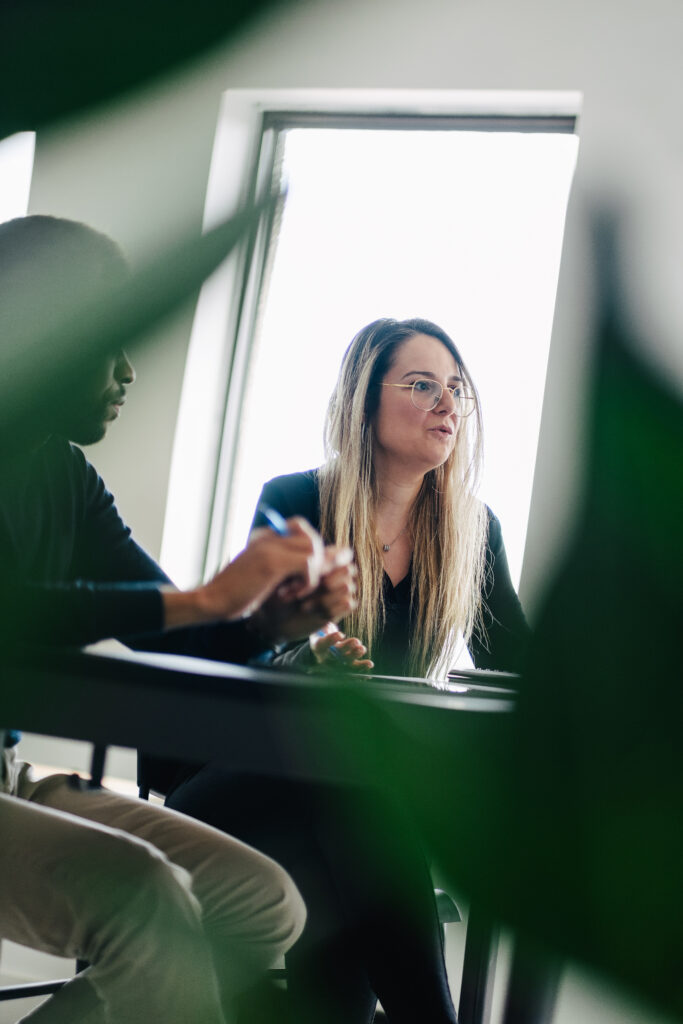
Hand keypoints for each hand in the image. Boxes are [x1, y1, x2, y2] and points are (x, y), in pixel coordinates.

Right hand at [162, 517, 324, 628]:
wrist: (212, 601)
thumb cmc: (235, 593)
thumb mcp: (260, 573)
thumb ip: (281, 564)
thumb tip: (314, 565)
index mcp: (265, 536)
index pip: (300, 528)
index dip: (308, 551)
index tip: (299, 575)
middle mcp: (269, 537)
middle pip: (311, 537)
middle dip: (315, 564)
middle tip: (300, 584)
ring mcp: (270, 547)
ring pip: (313, 548)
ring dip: (311, 575)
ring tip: (292, 591)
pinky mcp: (272, 563)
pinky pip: (308, 564)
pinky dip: (305, 584)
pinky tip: (285, 596)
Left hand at [253, 547, 357, 644]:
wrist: (273, 618)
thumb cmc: (276, 591)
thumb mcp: (285, 574)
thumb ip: (303, 562)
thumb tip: (313, 555)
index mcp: (326, 560)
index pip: (344, 554)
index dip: (333, 560)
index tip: (316, 568)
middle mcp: (336, 575)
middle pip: (348, 569)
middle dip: (326, 579)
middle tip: (304, 587)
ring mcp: (339, 592)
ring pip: (346, 586)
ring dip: (323, 595)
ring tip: (302, 601)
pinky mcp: (339, 609)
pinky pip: (347, 603)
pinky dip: (327, 607)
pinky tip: (309, 610)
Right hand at [310, 623, 373, 672]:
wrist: (324, 647)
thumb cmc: (324, 633)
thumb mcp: (322, 625)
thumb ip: (329, 620)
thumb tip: (339, 614)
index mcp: (318, 646)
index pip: (322, 644)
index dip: (331, 640)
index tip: (341, 634)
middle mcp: (326, 657)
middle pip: (336, 655)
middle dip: (347, 648)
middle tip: (356, 641)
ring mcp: (336, 664)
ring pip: (346, 662)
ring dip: (355, 656)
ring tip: (362, 648)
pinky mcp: (346, 666)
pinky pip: (354, 668)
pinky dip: (362, 667)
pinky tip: (370, 664)